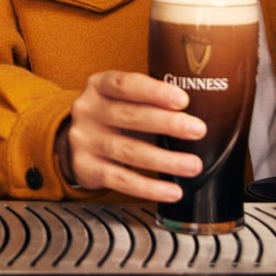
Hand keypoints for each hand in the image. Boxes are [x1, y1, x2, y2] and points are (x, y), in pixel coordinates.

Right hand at [60, 70, 205, 202]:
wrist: (76, 143)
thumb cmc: (112, 116)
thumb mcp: (122, 98)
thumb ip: (149, 99)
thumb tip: (199, 109)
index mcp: (99, 86)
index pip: (125, 84)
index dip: (154, 91)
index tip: (183, 99)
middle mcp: (88, 111)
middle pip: (129, 116)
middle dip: (167, 124)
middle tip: (198, 130)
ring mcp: (84, 141)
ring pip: (129, 151)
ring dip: (165, 160)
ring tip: (193, 165)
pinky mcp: (86, 168)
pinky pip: (121, 180)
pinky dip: (149, 187)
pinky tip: (171, 191)